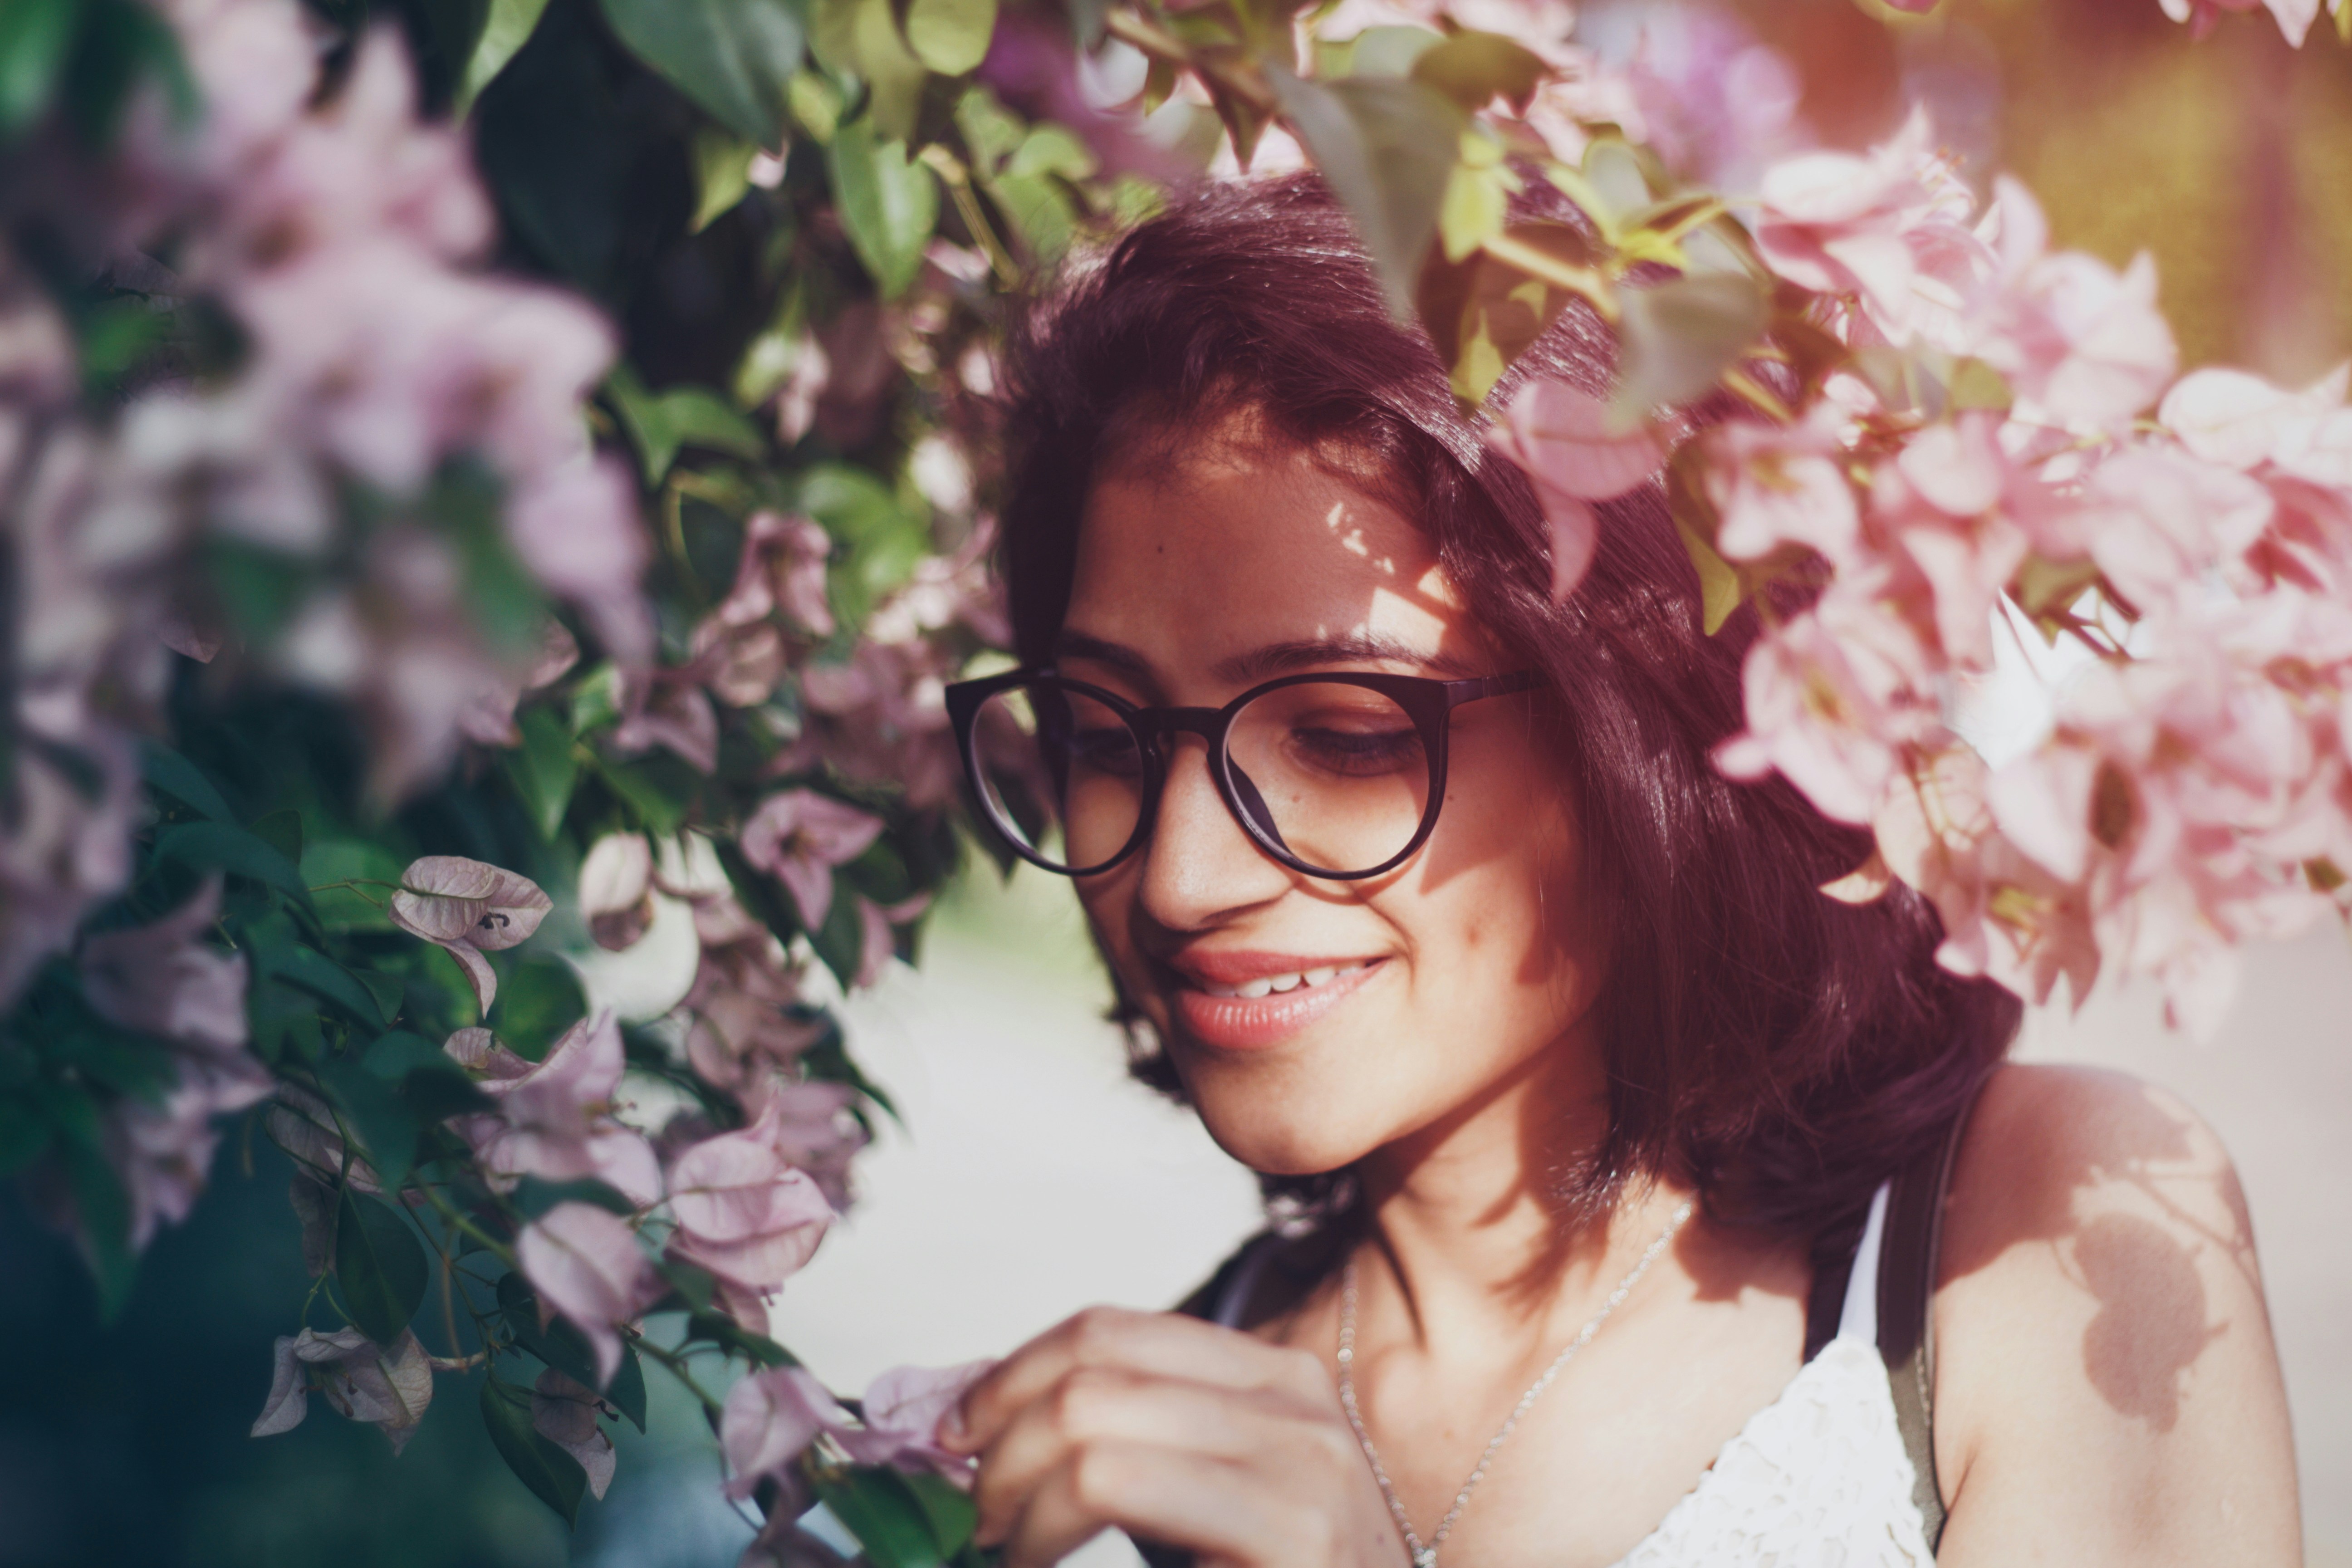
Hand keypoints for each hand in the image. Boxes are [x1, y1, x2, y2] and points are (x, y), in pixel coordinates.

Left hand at [938, 1306, 1408, 1567]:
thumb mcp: (1208, 1495)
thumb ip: (1130, 1441)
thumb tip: (986, 1415)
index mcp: (1275, 1376)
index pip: (1110, 1328)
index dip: (1011, 1372)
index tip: (956, 1433)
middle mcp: (1296, 1399)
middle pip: (1093, 1366)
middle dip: (1001, 1432)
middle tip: (967, 1503)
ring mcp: (1302, 1462)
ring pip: (1092, 1420)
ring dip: (1012, 1487)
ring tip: (999, 1542)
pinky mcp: (1292, 1530)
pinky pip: (1116, 1481)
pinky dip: (1043, 1526)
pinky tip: (1030, 1562)